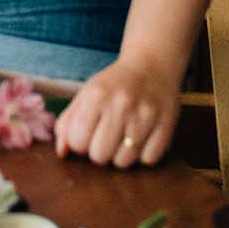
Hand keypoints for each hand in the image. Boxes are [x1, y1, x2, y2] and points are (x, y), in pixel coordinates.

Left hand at [53, 53, 179, 167]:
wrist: (152, 66)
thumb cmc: (113, 85)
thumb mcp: (86, 95)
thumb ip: (68, 123)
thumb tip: (62, 152)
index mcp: (96, 95)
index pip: (78, 142)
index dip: (80, 142)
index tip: (88, 133)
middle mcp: (121, 104)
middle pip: (100, 156)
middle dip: (99, 151)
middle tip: (106, 136)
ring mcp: (146, 115)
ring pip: (124, 162)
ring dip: (121, 154)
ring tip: (124, 136)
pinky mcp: (167, 124)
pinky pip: (148, 160)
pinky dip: (144, 154)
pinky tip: (142, 137)